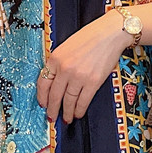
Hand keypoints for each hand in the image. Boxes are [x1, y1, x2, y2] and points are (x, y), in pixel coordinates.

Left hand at [37, 10, 127, 124]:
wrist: (109, 34)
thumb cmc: (90, 37)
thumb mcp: (66, 47)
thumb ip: (59, 63)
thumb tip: (55, 82)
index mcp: (55, 58)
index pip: (43, 83)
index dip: (42, 97)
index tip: (43, 104)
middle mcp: (65, 69)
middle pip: (55, 95)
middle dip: (52, 109)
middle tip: (52, 117)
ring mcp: (79, 76)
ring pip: (69, 100)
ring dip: (67, 112)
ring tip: (66, 118)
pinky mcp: (93, 82)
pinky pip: (83, 101)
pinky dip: (79, 110)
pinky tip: (78, 113)